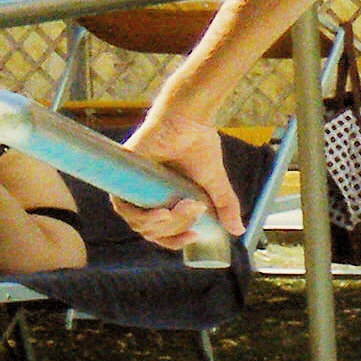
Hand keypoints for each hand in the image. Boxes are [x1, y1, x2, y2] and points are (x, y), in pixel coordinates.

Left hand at [114, 106, 244, 250]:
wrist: (189, 120)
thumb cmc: (199, 145)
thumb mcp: (215, 183)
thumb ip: (224, 207)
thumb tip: (238, 231)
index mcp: (162, 199)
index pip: (160, 232)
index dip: (174, 241)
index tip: (194, 236)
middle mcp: (144, 194)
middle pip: (150, 230)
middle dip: (175, 227)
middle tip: (195, 209)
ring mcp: (131, 185)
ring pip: (138, 222)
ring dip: (163, 223)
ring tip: (185, 207)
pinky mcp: (122, 174)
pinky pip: (122, 205)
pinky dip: (141, 216)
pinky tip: (161, 213)